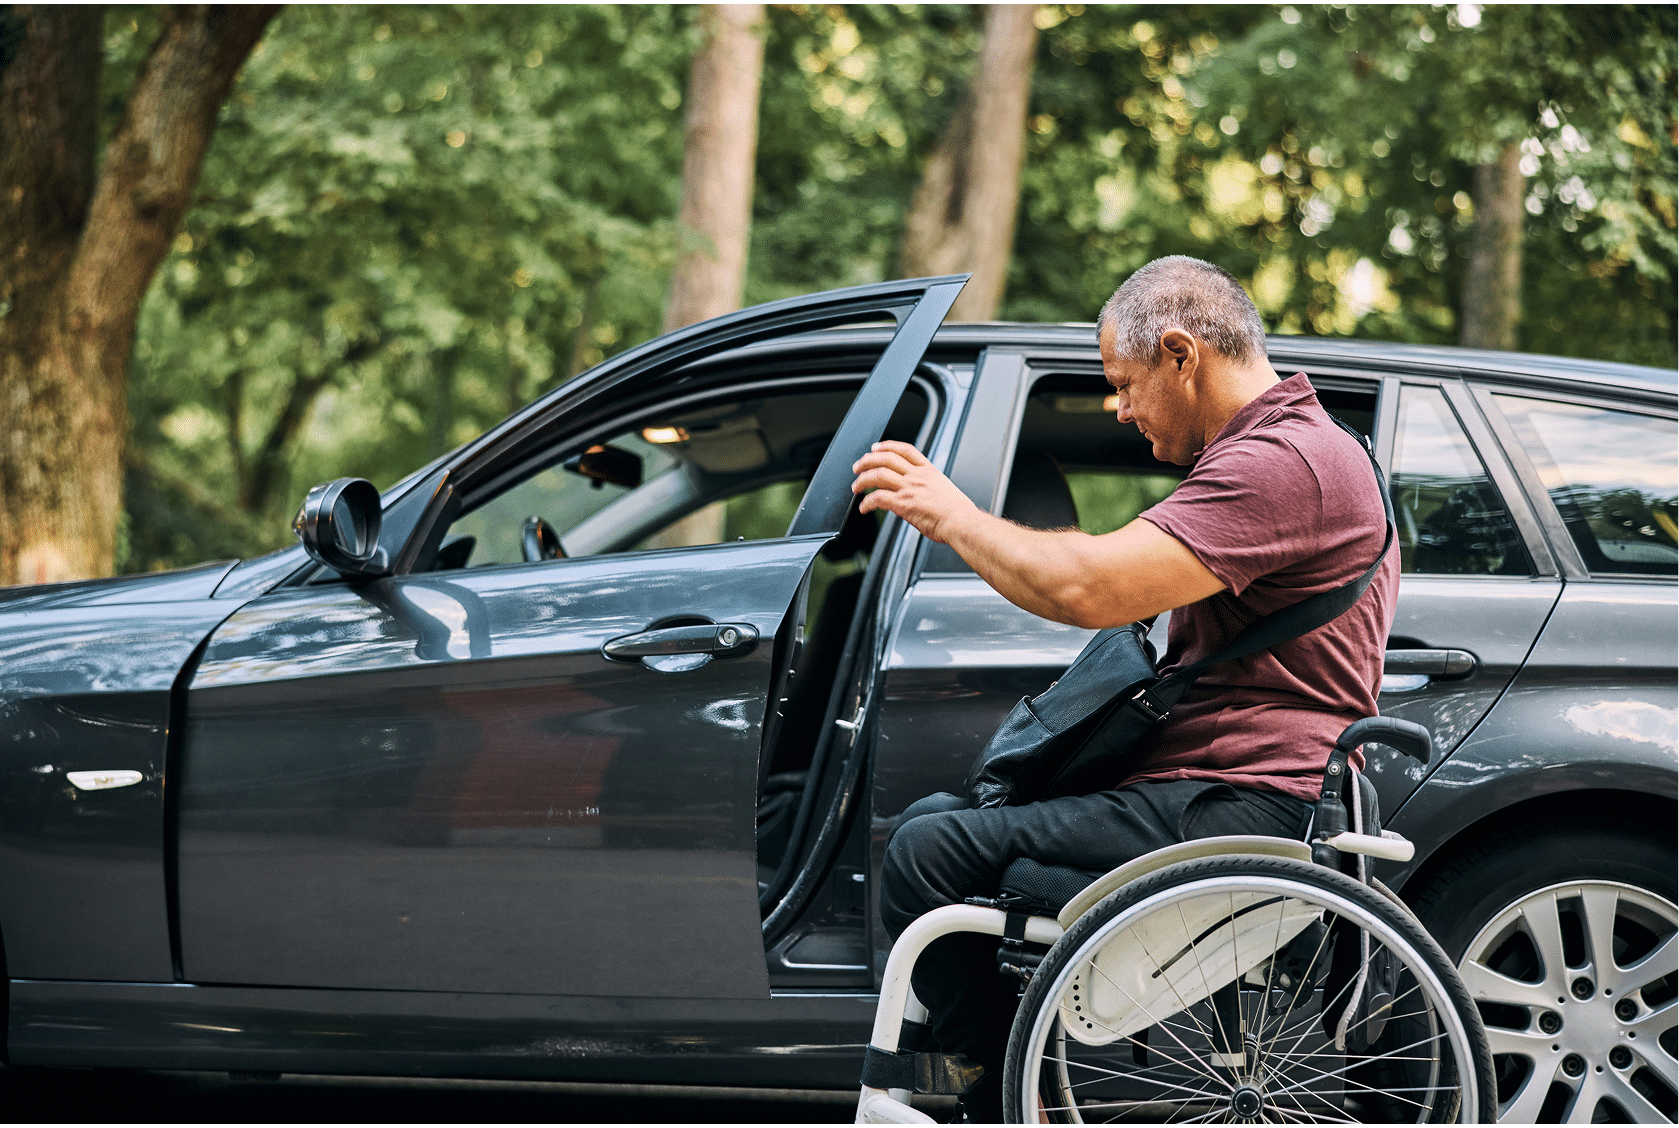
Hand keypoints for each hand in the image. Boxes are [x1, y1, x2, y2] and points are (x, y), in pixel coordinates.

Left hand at [850, 441, 981, 543]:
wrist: (962, 522)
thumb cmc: (957, 512)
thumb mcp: (944, 489)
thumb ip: (928, 487)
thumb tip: (918, 493)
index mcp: (929, 471)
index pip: (905, 450)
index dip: (887, 446)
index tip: (876, 448)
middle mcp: (917, 476)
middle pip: (886, 458)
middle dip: (868, 460)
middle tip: (858, 467)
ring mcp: (909, 488)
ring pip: (878, 474)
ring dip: (862, 480)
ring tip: (856, 487)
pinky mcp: (903, 504)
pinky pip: (878, 498)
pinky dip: (867, 503)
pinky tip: (864, 508)